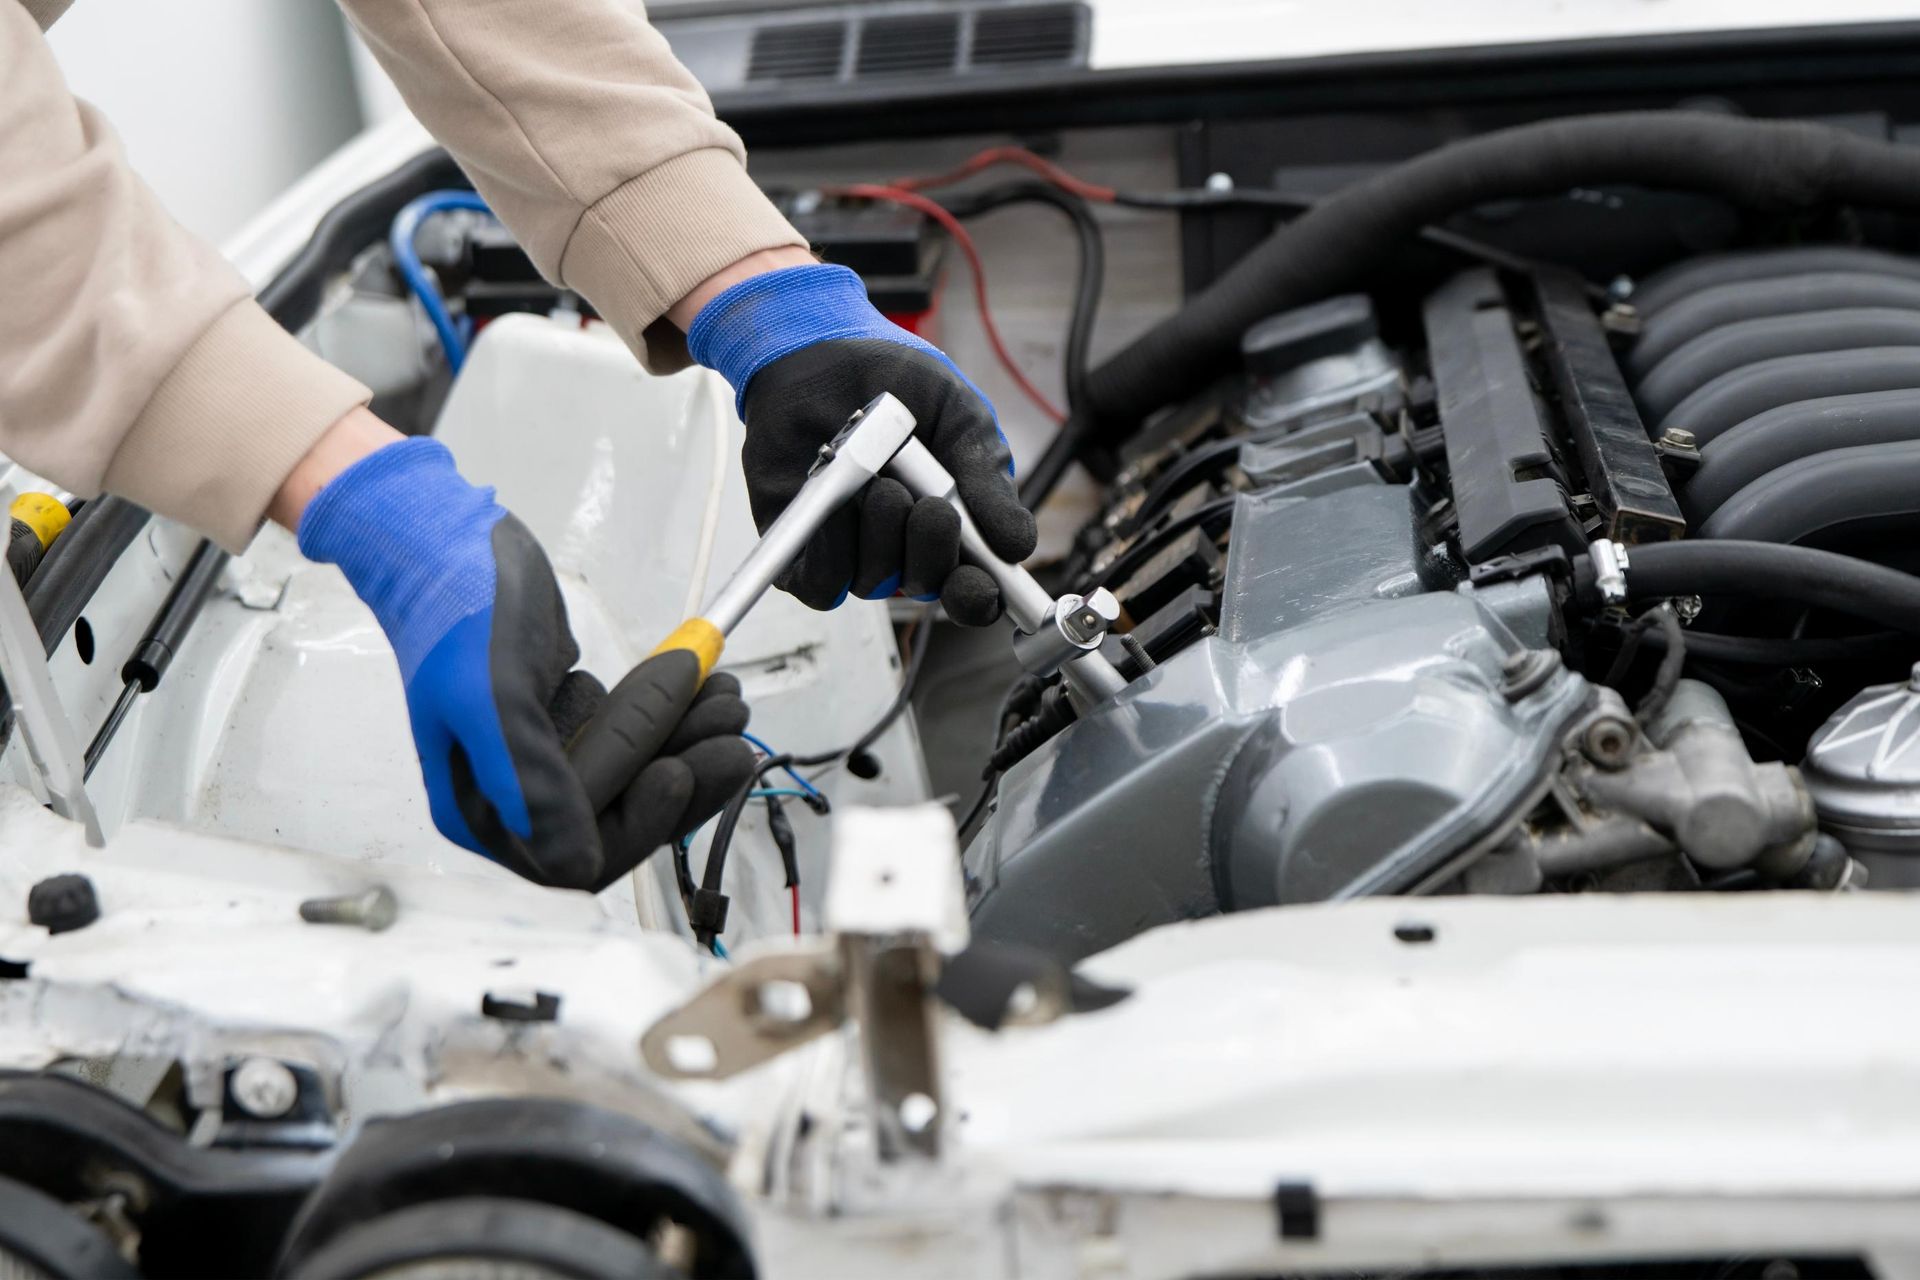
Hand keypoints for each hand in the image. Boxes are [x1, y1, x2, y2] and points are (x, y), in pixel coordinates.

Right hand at [295, 436, 753, 888]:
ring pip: (636, 775)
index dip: (638, 824)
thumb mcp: (493, 698)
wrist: (446, 538)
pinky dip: (673, 715)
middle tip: (731, 732)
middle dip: (684, 777)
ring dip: (690, 741)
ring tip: (729, 698)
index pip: (576, 856)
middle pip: (620, 818)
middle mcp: (514, 797)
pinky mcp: (568, 720)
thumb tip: (575, 867)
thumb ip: (531, 782)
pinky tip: (707, 685)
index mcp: (482, 811)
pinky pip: (633, 737)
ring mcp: (545, 756)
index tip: (677, 770)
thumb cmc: (459, 612)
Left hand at [687, 262, 1035, 624]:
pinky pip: (820, 584)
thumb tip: (1017, 545)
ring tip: (880, 483)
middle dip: (933, 552)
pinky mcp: (803, 548)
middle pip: (926, 588)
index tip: (984, 585)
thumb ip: (988, 478)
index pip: (972, 590)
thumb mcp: (961, 418)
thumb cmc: (898, 384)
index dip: (979, 598)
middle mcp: (902, 549)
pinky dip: (832, 554)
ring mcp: (852, 552)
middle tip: (933, 507)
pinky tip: (836, 510)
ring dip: (884, 538)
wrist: (824, 349)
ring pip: (876, 583)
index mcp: (952, 530)